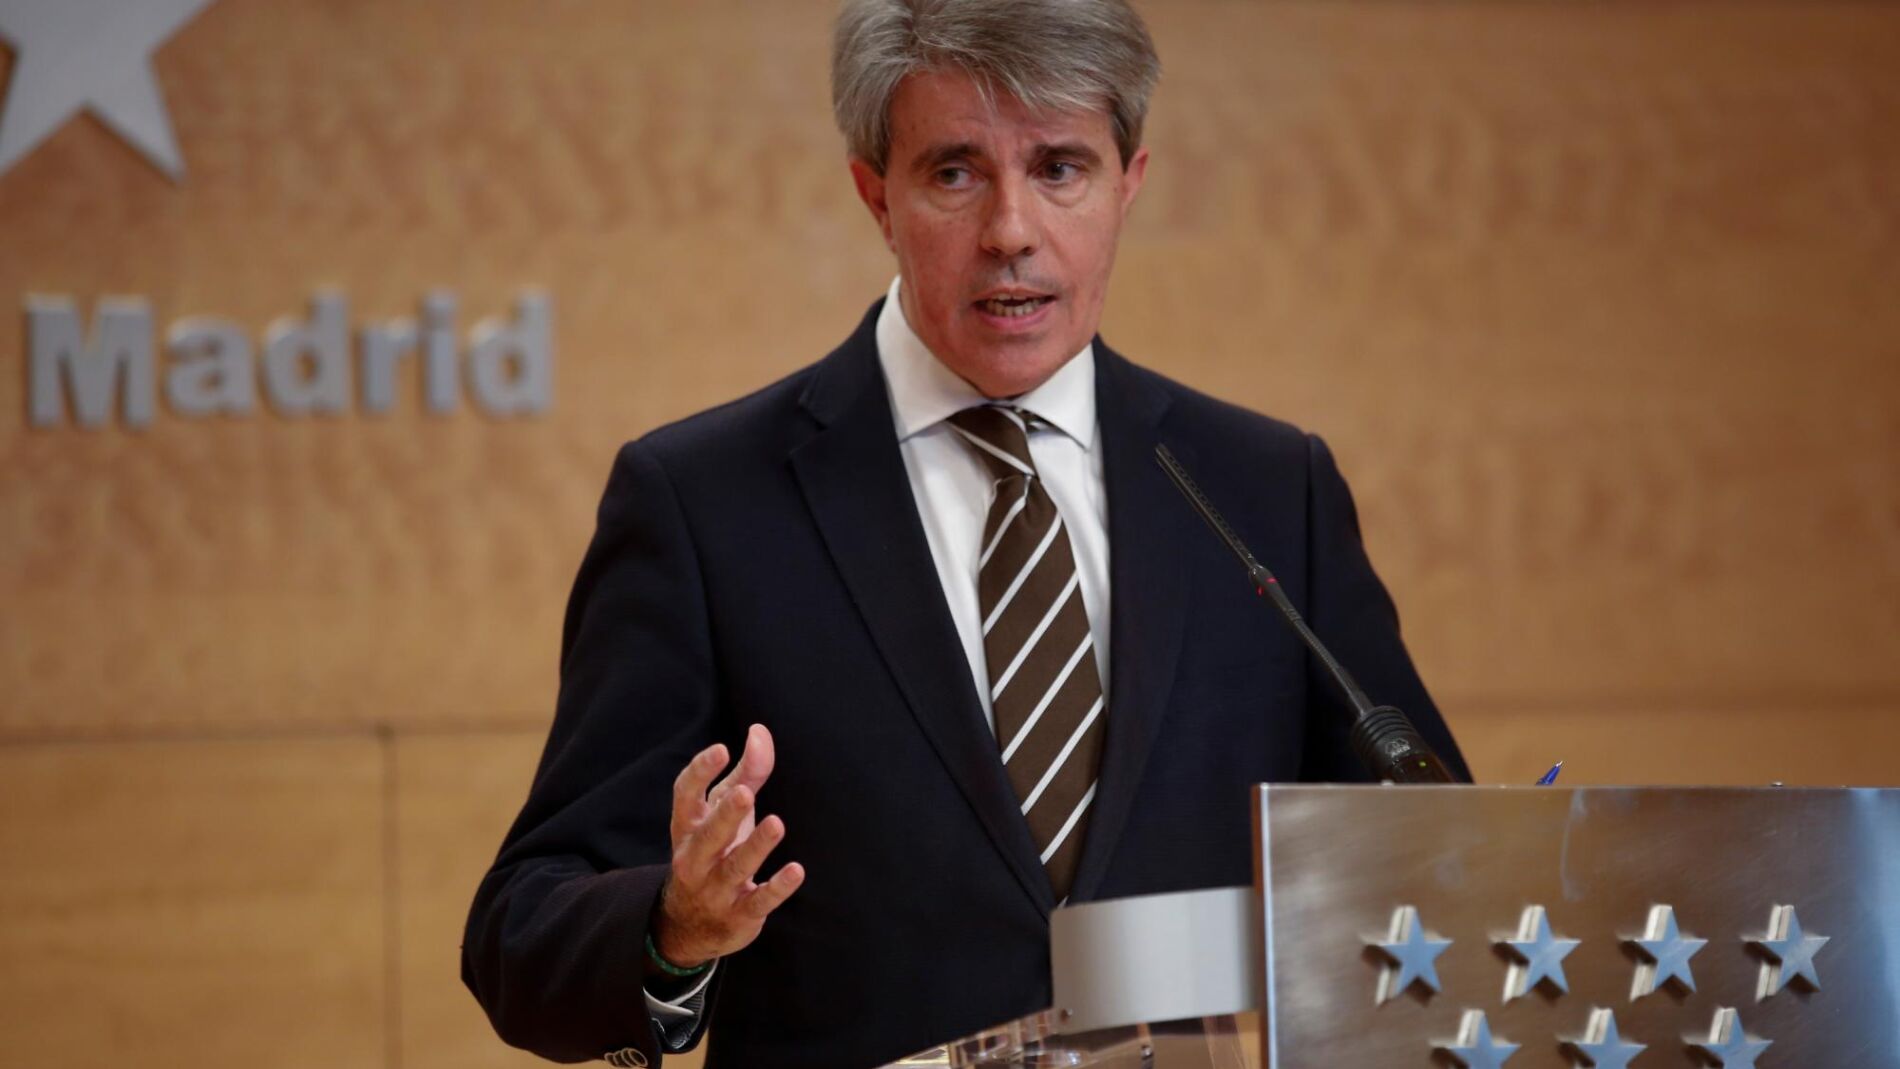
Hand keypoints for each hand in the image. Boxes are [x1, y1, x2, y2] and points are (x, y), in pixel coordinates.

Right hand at [650, 724, 804, 969]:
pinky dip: (777, 888)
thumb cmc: (714, 850)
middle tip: (744, 794)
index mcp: (687, 827)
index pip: (685, 796)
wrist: (689, 925)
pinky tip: (796, 871)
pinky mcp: (739, 914)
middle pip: (708, 835)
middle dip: (725, 815)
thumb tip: (760, 731)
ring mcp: (715, 889)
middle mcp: (695, 858)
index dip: (700, 772)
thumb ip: (746, 773)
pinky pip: (758, 901)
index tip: (720, 749)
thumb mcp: (723, 813)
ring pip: (735, 867)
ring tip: (776, 823)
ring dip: (755, 847)